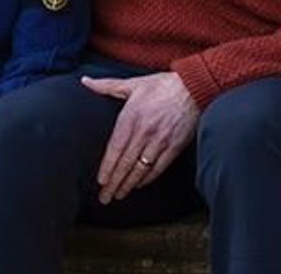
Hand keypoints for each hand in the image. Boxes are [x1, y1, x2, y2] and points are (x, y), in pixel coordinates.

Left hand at [82, 72, 198, 203]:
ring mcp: (160, 141)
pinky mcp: (174, 146)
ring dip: (128, 185)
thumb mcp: (133, 83)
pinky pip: (158, 167)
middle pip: (125, 164)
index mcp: (131, 118)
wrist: (193, 87)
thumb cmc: (163, 85)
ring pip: (140, 169)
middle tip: (105, 197)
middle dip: (114, 183)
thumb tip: (86, 82)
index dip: (107, 168)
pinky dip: (148, 178)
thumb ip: (107, 86)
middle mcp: (144, 132)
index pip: (115, 149)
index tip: (101, 181)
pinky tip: (140, 184)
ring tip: (119, 195)